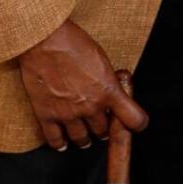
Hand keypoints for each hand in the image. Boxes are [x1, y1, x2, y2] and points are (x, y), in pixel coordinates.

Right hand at [18, 18, 148, 151]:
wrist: (45, 39)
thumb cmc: (73, 42)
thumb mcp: (102, 59)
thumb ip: (108, 81)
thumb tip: (111, 93)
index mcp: (108, 91)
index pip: (133, 119)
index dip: (137, 123)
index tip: (136, 123)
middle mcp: (90, 106)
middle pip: (103, 131)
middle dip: (103, 129)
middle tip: (101, 125)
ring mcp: (68, 113)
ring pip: (81, 139)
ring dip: (84, 139)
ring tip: (84, 138)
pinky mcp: (47, 114)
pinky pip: (55, 139)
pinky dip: (60, 143)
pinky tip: (62, 143)